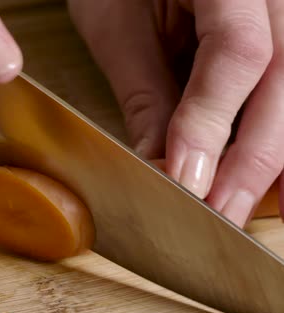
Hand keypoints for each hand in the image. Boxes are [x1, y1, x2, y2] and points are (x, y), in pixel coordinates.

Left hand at [68, 0, 283, 226]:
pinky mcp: (281, 34)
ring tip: (247, 206)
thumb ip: (144, 93)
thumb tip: (160, 166)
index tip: (188, 180)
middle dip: (253, 158)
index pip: (238, 52)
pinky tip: (271, 179)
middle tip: (221, 214)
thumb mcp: (115, 27)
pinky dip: (279, 135)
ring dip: (277, 156)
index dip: (213, 121)